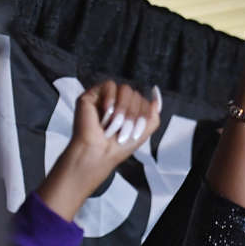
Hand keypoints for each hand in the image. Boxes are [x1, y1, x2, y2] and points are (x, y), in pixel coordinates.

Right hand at [36, 80, 160, 221]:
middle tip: (123, 133)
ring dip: (124, 112)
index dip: (143, 115)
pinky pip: (109, 87)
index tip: (134, 133)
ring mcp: (99, 99)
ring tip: (114, 128)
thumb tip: (157, 93)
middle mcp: (112, 102)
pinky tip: (107, 118)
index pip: (142, 99)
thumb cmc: (116, 151)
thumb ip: (153, 113)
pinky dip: (113, 103)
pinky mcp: (87, 98)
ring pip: (124, 89)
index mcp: (125, 110)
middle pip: (135, 94)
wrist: (95, 158)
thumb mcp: (142, 134)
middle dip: (134, 116)